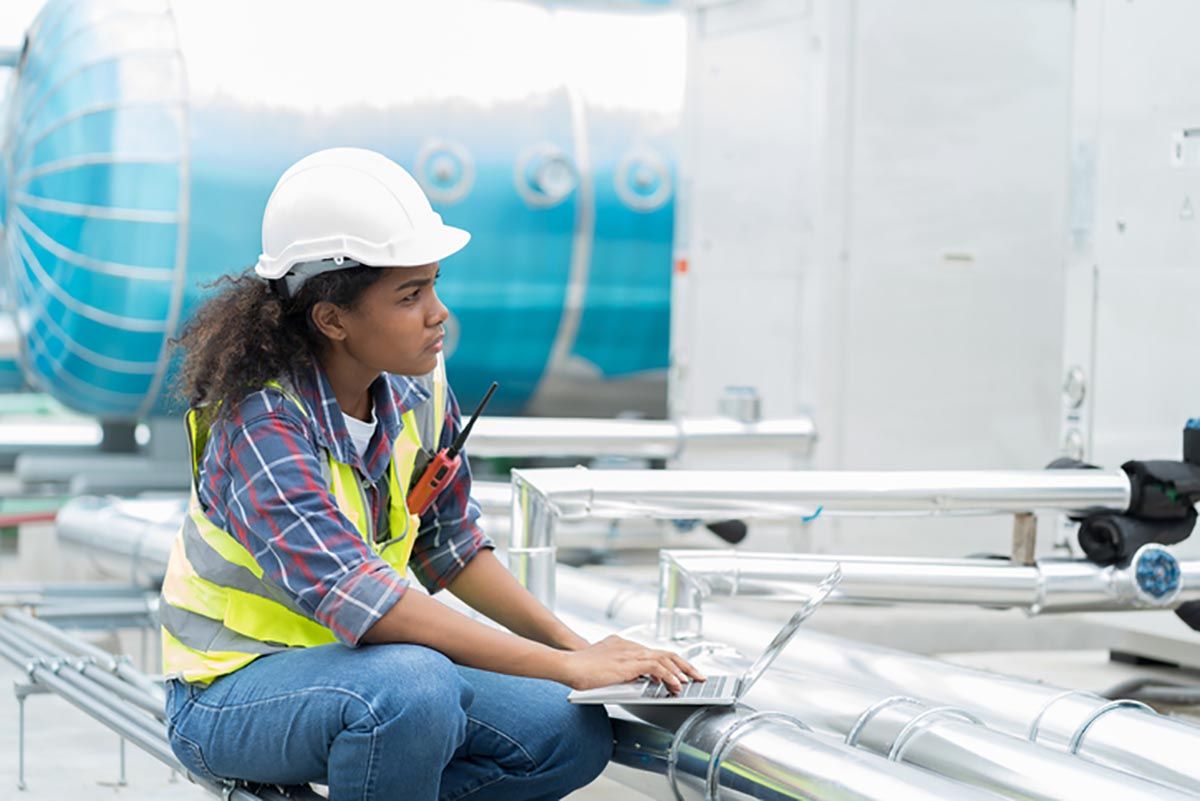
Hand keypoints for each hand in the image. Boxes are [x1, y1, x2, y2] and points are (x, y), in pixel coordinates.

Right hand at [554, 635, 705, 692]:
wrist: (567, 665)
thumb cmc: (579, 669)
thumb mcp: (604, 669)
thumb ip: (620, 672)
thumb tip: (635, 681)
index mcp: (623, 646)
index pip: (654, 652)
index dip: (670, 663)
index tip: (682, 671)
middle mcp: (629, 646)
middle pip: (664, 653)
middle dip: (684, 664)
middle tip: (697, 675)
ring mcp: (630, 653)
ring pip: (665, 658)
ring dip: (681, 671)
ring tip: (692, 682)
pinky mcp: (629, 663)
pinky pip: (657, 667)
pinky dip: (669, 676)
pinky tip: (676, 684)